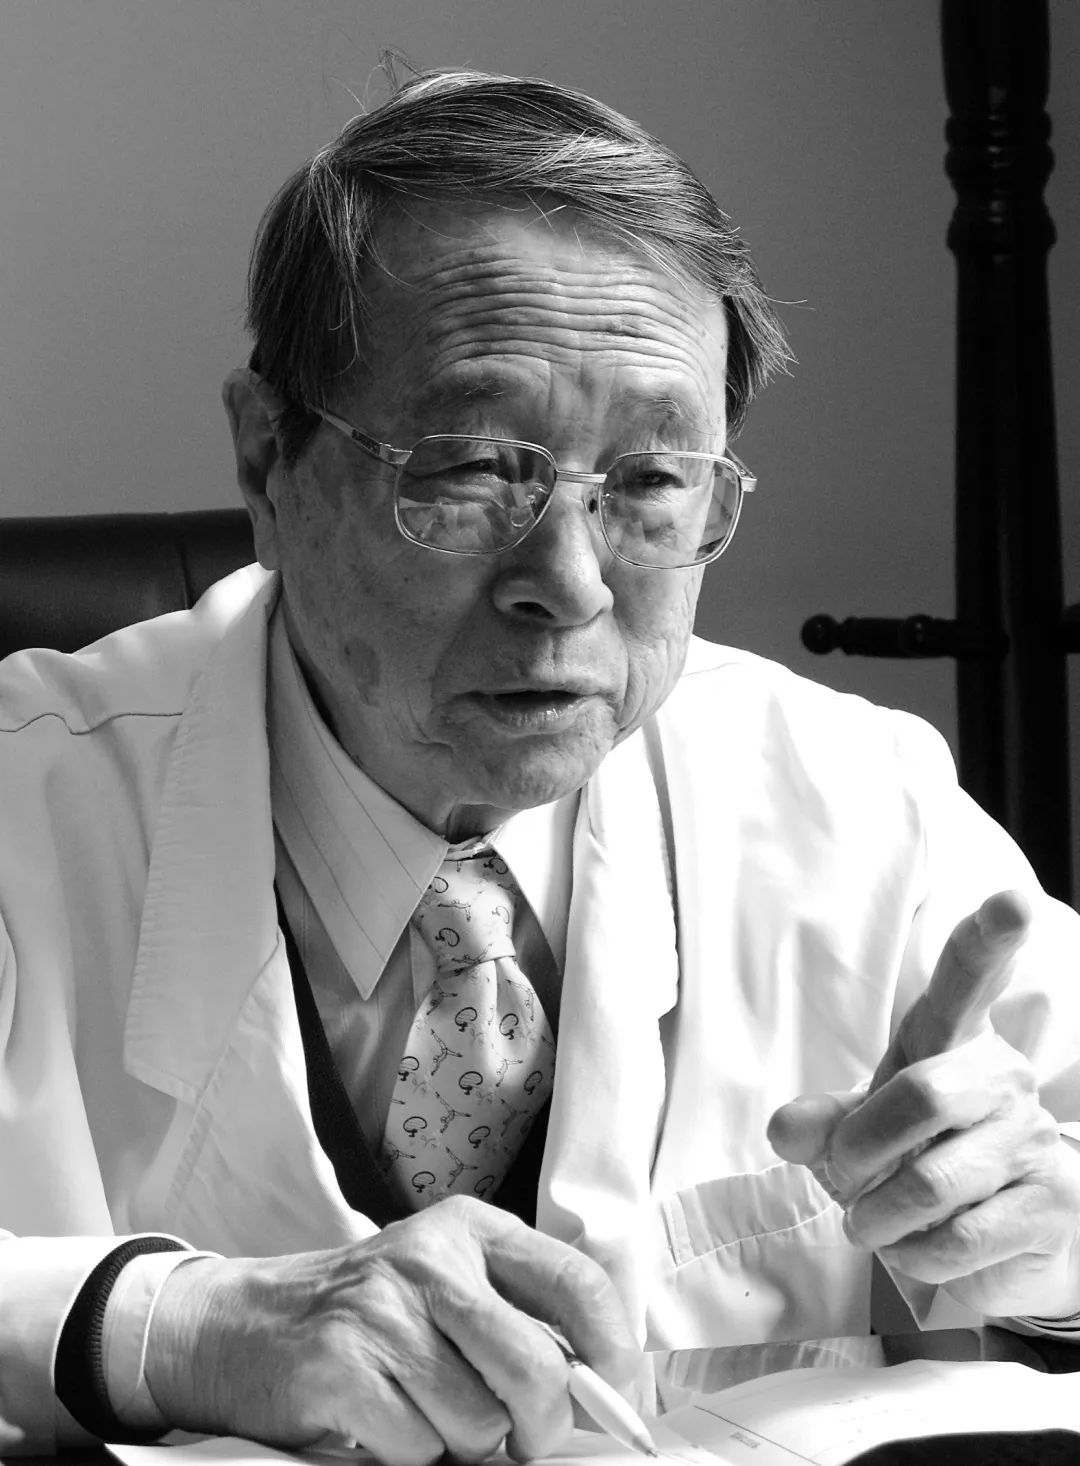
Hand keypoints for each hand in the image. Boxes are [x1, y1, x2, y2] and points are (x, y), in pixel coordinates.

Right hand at [144, 1196, 639, 1463]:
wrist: (242, 1325)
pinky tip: (381, 1419)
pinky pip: (419, 1447)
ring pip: (479, 1421)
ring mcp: (381, 1310)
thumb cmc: (364, 1314)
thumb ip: (514, 1315)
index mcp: (469, 1228)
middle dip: (542, 1425)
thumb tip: (601, 1389)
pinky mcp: (342, 1367)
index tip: (619, 1397)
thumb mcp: (442, 1283)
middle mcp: (428, 1257)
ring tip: (422, 1409)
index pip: (575, 1281)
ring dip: (462, 1442)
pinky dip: (410, 1453)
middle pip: (534, 1367)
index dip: (612, 1351)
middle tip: (525, 1439)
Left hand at [767, 889, 1079, 1318]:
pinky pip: (957, 1240)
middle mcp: (1004, 1076)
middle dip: (860, 1153)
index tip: (1013, 900)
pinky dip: (916, 1257)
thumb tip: (785, 1129)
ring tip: (880, 1221)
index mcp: (952, 1039)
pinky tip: (922, 1249)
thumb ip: (820, 1124)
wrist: (999, 1239)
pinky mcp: (1051, 1205)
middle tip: (847, 1181)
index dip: (990, 938)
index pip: (970, 979)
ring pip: (931, 1184)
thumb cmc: (918, 1160)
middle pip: (920, 1096)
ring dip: (880, 1218)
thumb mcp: (858, 1132)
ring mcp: (1034, 1140)